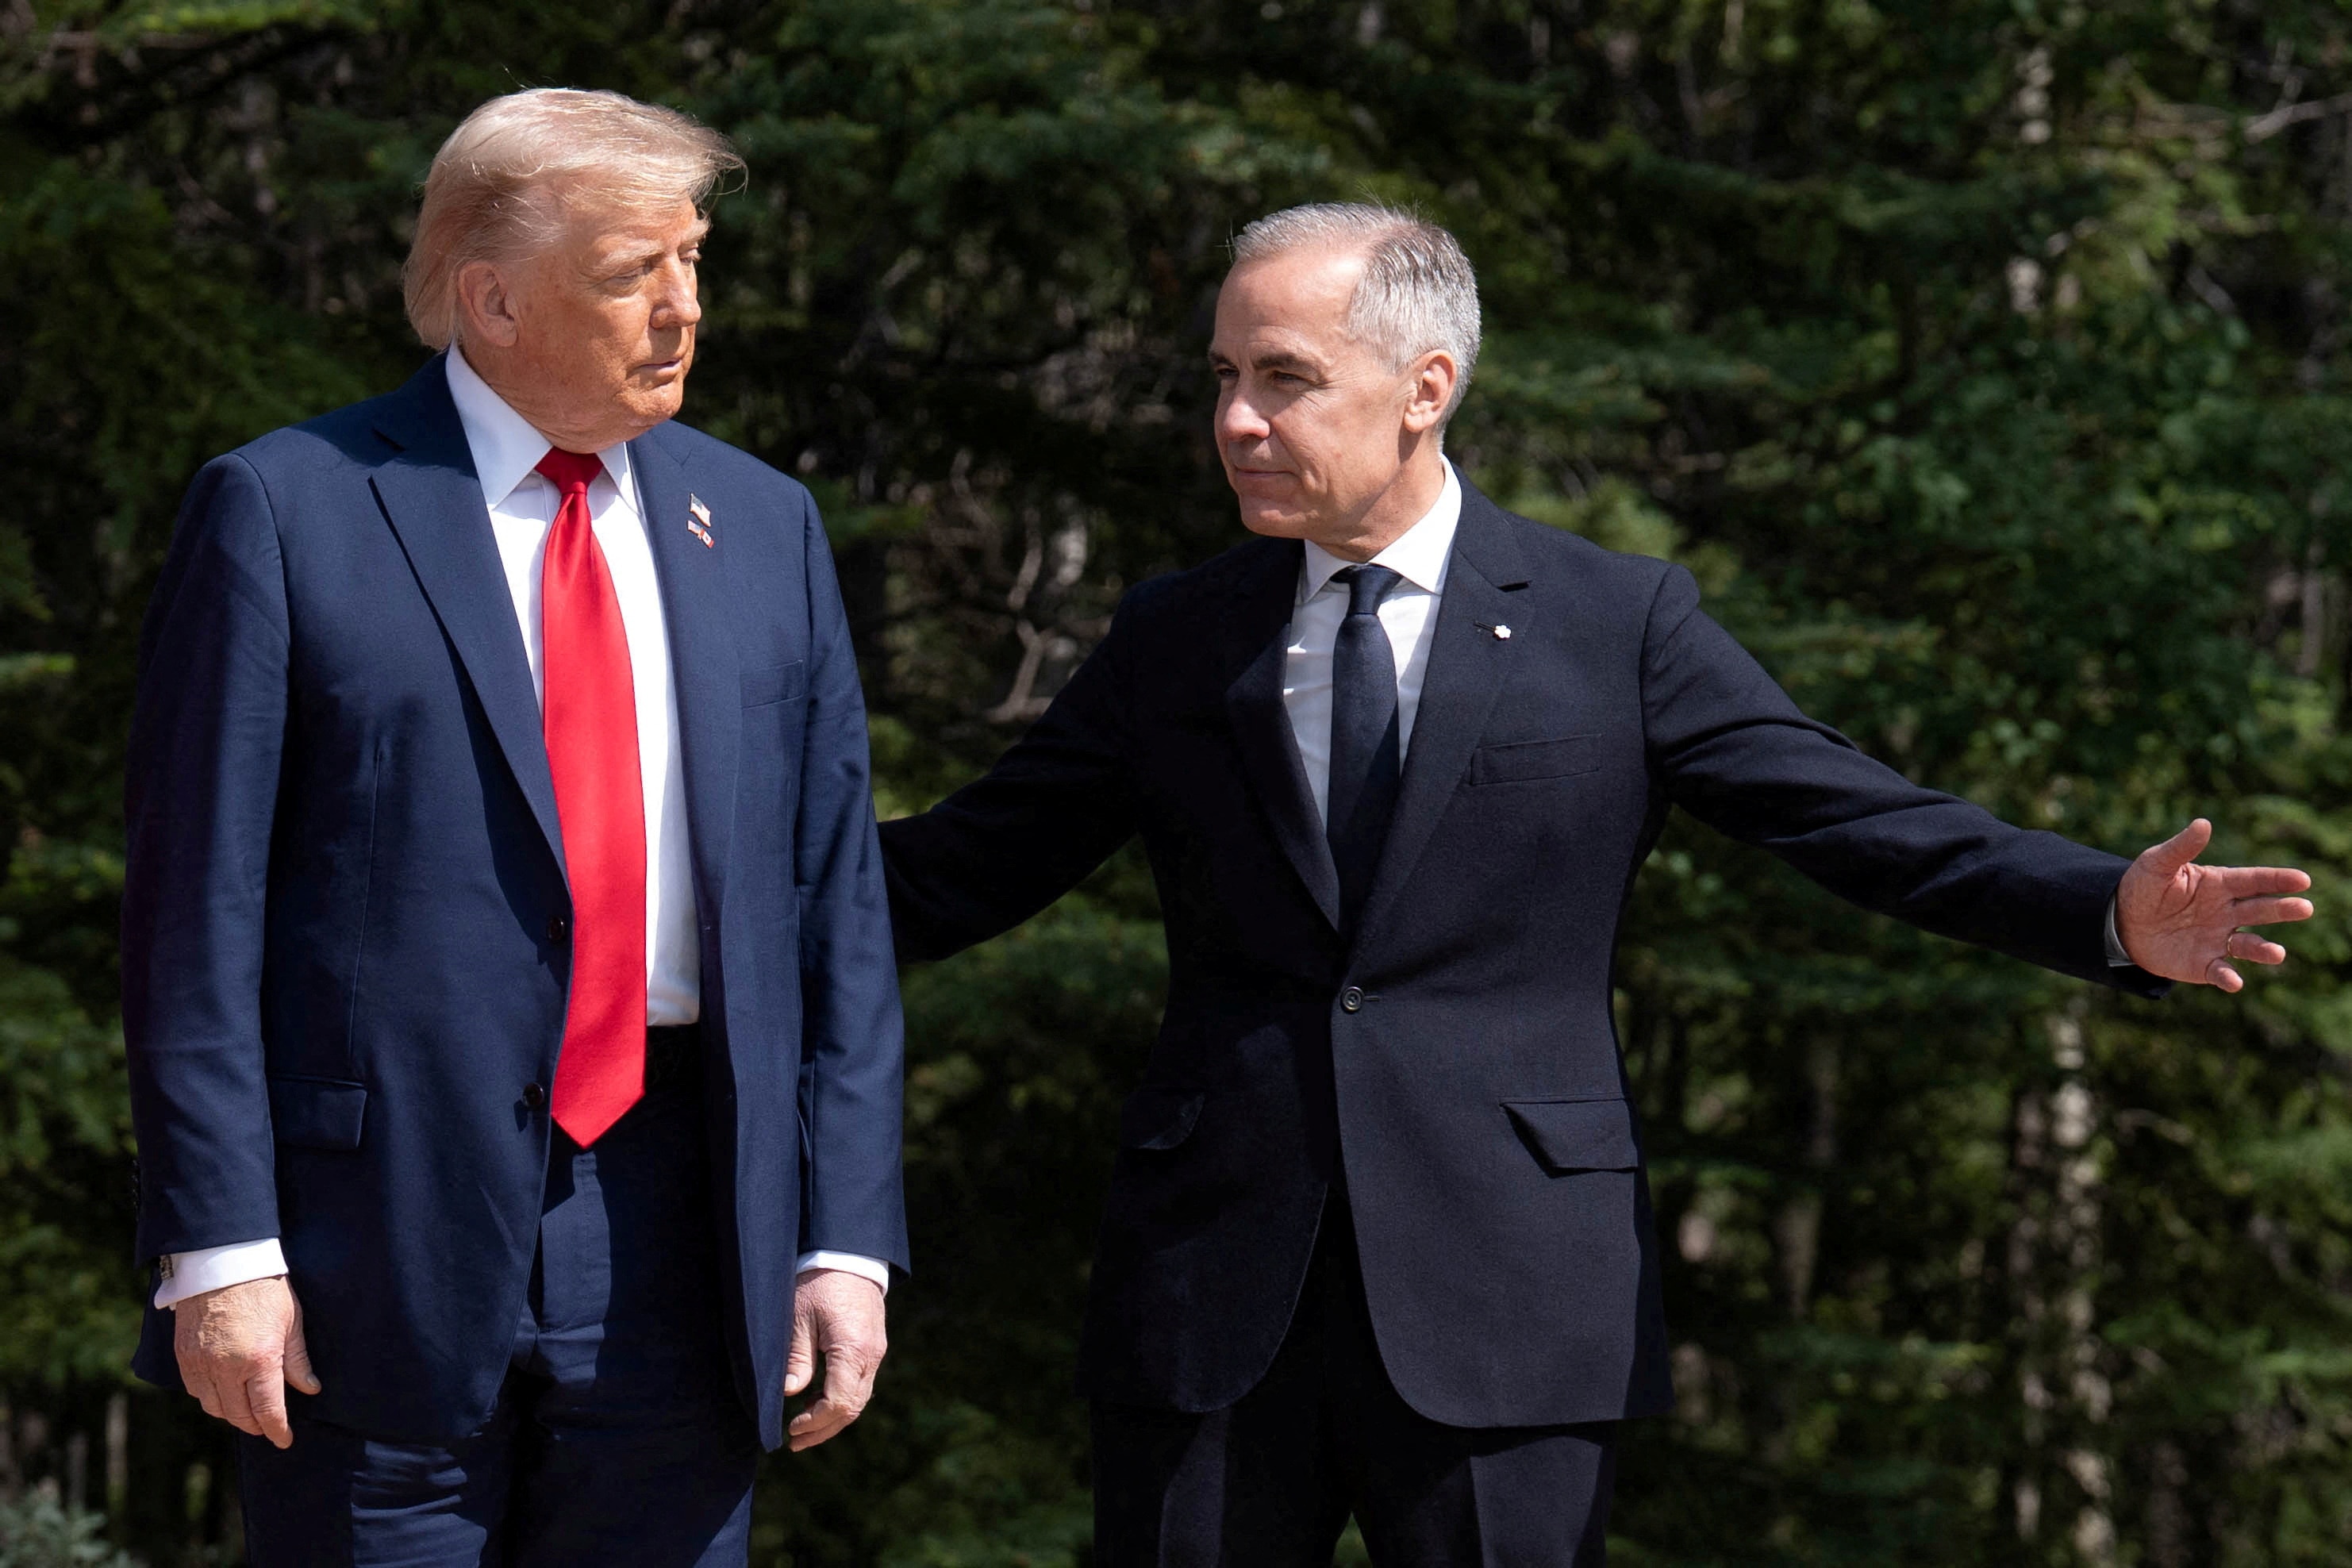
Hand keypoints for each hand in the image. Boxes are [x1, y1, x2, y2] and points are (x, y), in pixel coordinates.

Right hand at [171, 1275, 320, 1448]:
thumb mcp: (291, 1320)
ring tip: (248, 1411)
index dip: (277, 1430)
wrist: (221, 1262)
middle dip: (256, 1425)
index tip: (284, 1440)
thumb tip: (309, 1389)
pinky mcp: (183, 1356)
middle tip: (269, 1427)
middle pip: (239, 1415)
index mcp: (258, 1360)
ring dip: (232, 1414)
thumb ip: (297, 1359)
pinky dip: (210, 1398)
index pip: (267, 1409)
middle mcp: (226, 1368)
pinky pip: (195, 1391)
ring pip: (214, 1407)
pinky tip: (224, 1393)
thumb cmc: (264, 1287)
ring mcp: (200, 1364)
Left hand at [784, 1267, 887, 1451]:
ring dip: (833, 1417)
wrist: (848, 1252)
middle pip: (853, 1407)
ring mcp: (877, 1351)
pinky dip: (842, 1399)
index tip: (791, 1428)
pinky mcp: (874, 1345)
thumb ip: (796, 1359)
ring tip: (804, 1428)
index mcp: (853, 1349)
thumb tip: (789, 1394)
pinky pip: (861, 1383)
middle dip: (824, 1429)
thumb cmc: (819, 1281)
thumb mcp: (798, 1318)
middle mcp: (871, 1355)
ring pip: (860, 1398)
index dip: (815, 1423)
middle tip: (794, 1442)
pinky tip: (819, 1402)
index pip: (839, 1403)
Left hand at [2115, 818, 2314, 990]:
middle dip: (2283, 910)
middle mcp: (2226, 912)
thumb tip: (2203, 823)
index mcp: (2219, 885)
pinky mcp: (2203, 964)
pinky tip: (2234, 982)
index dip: (2278, 880)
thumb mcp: (2157, 864)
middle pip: (2260, 910)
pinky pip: (2220, 972)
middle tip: (2304, 908)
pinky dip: (2229, 977)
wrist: (2121, 922)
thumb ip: (2181, 847)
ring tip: (2276, 954)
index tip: (2302, 880)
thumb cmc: (2144, 887)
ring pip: (2248, 945)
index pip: (2254, 881)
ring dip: (2263, 950)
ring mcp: (2218, 939)